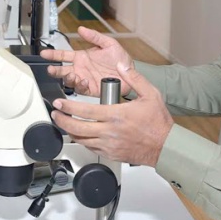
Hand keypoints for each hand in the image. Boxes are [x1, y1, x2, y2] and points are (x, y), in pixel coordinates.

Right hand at [40, 26, 133, 96]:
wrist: (130, 73)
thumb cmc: (120, 59)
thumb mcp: (108, 43)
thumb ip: (94, 36)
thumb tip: (82, 29)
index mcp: (81, 57)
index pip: (63, 55)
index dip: (53, 55)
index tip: (43, 53)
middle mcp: (80, 69)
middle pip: (62, 70)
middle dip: (54, 71)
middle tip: (51, 69)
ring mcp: (84, 79)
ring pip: (69, 81)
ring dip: (67, 78)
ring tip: (72, 75)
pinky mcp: (90, 89)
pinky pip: (81, 89)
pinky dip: (80, 85)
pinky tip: (83, 80)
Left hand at [50, 62, 172, 166]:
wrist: (165, 146)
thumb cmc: (158, 122)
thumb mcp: (150, 94)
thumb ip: (134, 78)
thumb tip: (122, 65)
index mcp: (116, 115)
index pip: (85, 111)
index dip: (68, 107)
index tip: (58, 103)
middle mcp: (110, 131)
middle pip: (77, 128)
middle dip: (62, 121)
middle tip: (55, 114)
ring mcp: (109, 145)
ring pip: (82, 140)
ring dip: (70, 132)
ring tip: (64, 124)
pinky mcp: (111, 154)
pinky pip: (91, 148)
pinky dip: (82, 141)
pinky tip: (80, 135)